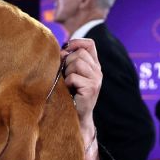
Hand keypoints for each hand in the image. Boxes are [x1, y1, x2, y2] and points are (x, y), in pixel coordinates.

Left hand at [62, 39, 101, 159]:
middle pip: (80, 53)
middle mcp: (98, 71)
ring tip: (68, 84)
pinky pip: (73, 77)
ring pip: (77, 63)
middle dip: (67, 62)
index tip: (67, 48)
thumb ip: (69, 61)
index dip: (77, 42)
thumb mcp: (70, 74)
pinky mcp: (91, 88)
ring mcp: (96, 79)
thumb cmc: (70, 95)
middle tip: (65, 76)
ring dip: (67, 73)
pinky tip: (69, 91)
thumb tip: (62, 50)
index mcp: (94, 66)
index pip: (90, 44)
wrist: (77, 116)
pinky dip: (67, 83)